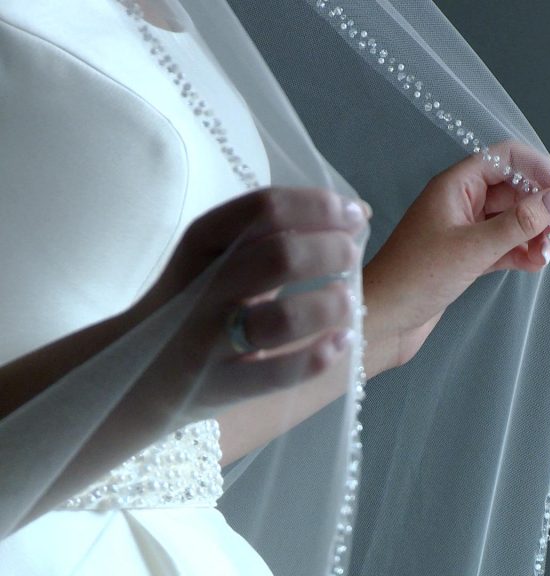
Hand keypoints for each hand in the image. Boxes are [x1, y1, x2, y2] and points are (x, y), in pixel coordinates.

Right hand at [131, 186, 366, 418]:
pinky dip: (320, 356)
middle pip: (278, 257)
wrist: (126, 378)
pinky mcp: (219, 386)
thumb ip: (283, 234)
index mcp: (202, 243)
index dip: (318, 206)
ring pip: (280, 321)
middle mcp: (202, 288)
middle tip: (350, 255)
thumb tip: (358, 212)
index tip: (353, 214)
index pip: (264, 208)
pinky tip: (341, 341)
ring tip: (345, 300)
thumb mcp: (222, 259)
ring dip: (327, 305)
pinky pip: (277, 375)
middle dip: (330, 250)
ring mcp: (208, 341)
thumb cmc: (195, 307)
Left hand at [363, 141, 549, 375]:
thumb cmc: (414, 279)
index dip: (539, 171)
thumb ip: (519, 222)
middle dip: (541, 209)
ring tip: (546, 256)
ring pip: (512, 220)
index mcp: (455, 185)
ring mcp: (464, 230)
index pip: (506, 158)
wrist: (381, 322)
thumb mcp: (473, 248)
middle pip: (514, 189)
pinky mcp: (467, 258)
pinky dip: (522, 253)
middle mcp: (460, 202)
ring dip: (534, 234)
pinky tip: (534, 265)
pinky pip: (504, 245)